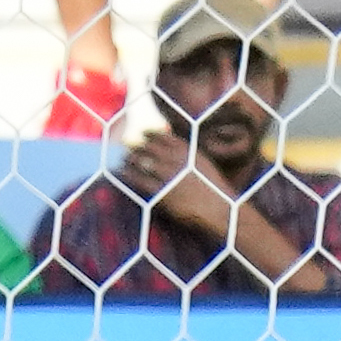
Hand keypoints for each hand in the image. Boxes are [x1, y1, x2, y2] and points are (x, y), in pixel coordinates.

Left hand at [120, 129, 236, 239]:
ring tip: (123, 158)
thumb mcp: (203, 165)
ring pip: (144, 163)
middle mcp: (178, 162)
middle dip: (138, 145)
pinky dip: (129, 175)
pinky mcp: (163, 193)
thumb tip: (176, 149)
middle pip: (152, 148)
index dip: (152, 134)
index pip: (166, 138)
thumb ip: (189, 155)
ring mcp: (170, 177)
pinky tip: (121, 172)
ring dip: (131, 159)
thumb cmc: (212, 188)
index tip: (143, 133)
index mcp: (189, 153)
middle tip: (127, 145)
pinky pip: (141, 181)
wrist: (219, 208)